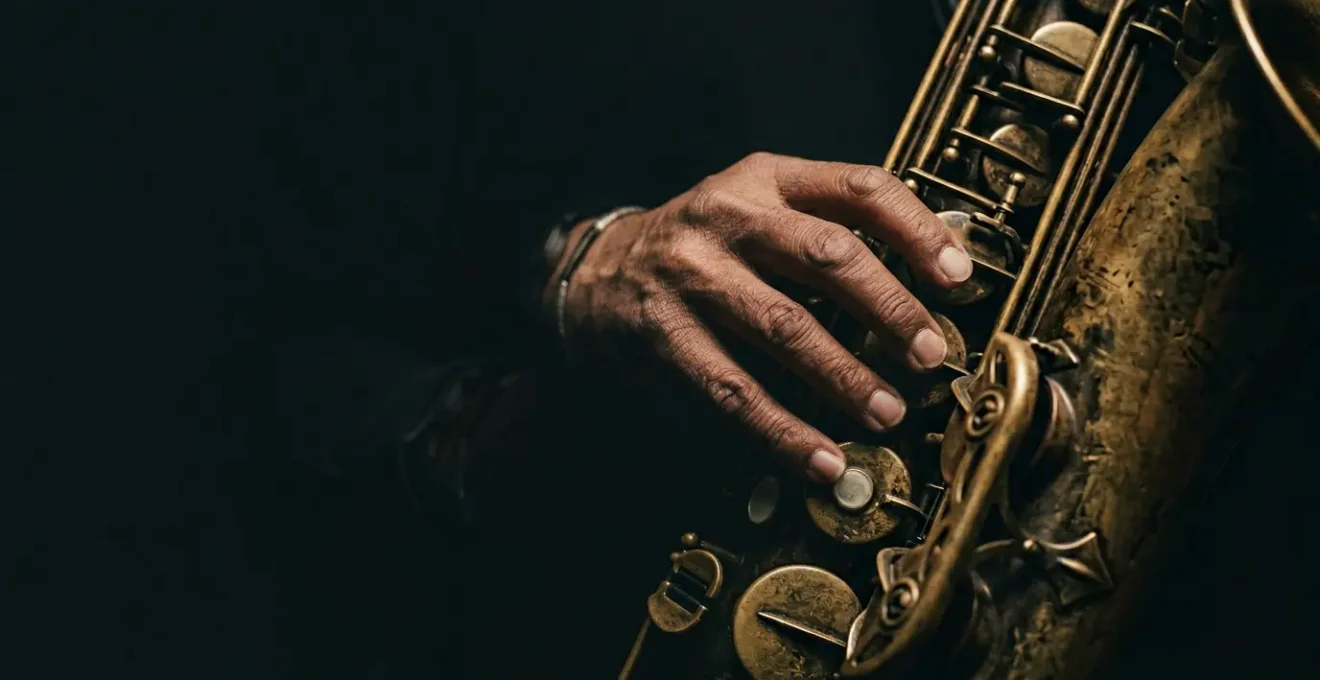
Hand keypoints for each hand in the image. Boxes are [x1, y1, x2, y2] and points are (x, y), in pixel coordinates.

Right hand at [547, 153, 971, 482]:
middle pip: (828, 255)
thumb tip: (941, 271)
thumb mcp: (763, 208)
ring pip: (785, 328)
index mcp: (766, 178)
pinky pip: (735, 390)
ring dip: (846, 377)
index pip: (858, 188)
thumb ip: (833, 228)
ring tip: (887, 412)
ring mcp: (692, 276)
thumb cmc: (709, 245)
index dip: (917, 230)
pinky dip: (783, 431)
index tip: (959, 277)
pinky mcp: (665, 335)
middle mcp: (729, 217)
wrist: (600, 270)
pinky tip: (822, 460)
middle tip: (932, 354)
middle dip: (891, 309)